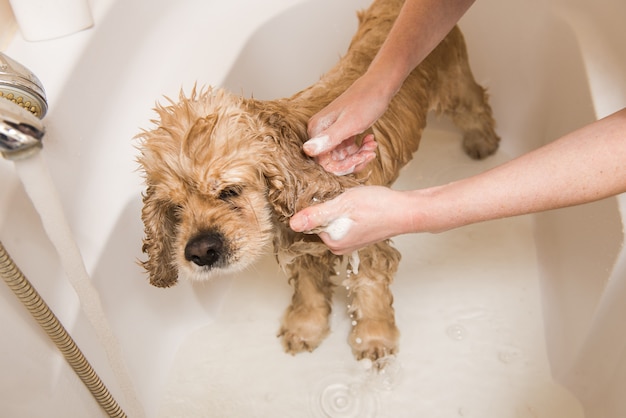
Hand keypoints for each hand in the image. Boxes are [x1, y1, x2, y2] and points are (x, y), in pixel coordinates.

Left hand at [289, 186, 407, 253]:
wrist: (406, 211)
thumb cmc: (378, 206)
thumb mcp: (343, 205)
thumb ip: (317, 215)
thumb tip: (293, 223)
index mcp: (333, 242)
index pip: (311, 221)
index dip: (319, 203)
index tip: (333, 196)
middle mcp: (340, 247)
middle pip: (322, 222)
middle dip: (329, 206)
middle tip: (346, 197)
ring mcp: (350, 244)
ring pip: (334, 220)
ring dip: (340, 208)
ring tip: (354, 201)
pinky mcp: (358, 238)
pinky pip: (344, 223)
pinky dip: (348, 212)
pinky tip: (359, 206)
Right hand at [304, 75, 392, 174]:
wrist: (379, 86)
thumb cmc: (365, 102)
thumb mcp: (349, 124)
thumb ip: (328, 138)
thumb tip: (307, 150)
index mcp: (317, 130)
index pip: (323, 162)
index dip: (343, 166)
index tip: (360, 158)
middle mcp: (320, 132)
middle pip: (333, 162)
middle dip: (353, 161)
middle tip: (370, 153)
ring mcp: (331, 133)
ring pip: (342, 157)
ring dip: (359, 155)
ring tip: (372, 145)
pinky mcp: (342, 132)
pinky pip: (348, 151)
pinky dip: (361, 150)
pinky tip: (370, 140)